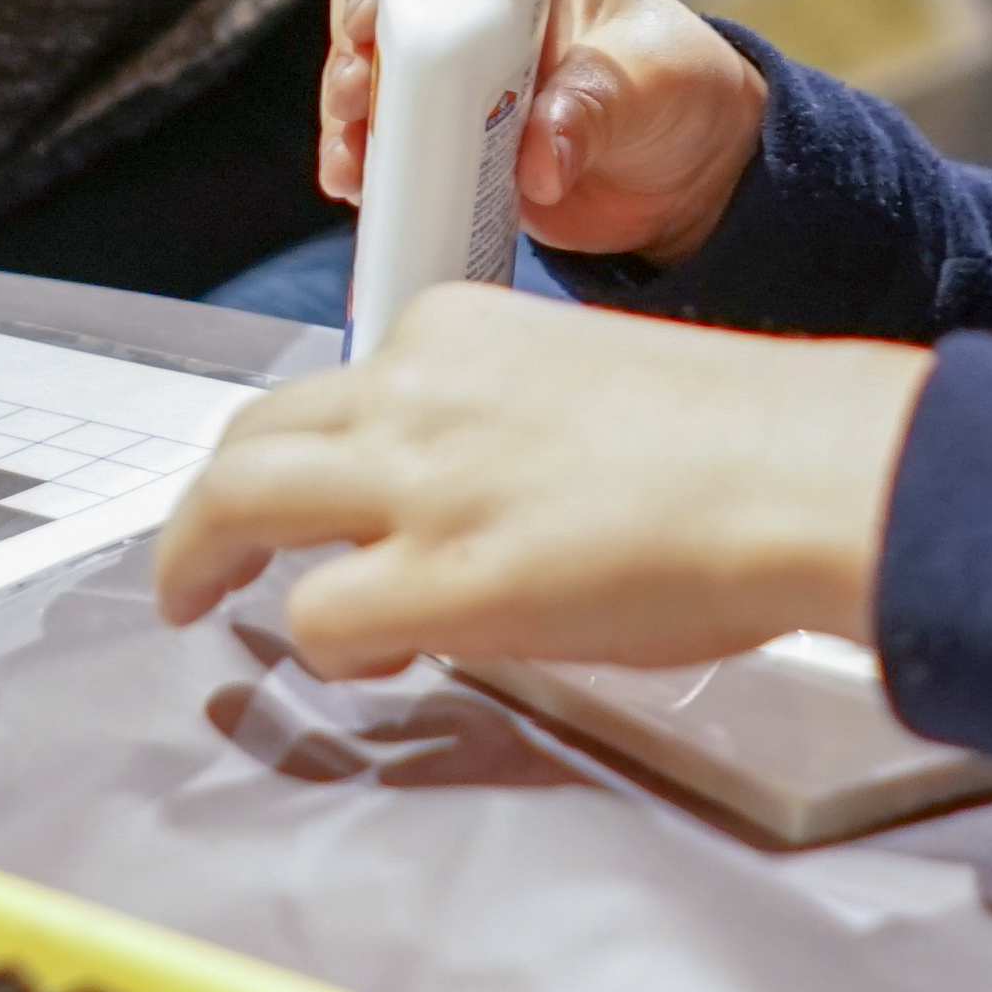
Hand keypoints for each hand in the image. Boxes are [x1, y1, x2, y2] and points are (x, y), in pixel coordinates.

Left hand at [149, 281, 932, 676]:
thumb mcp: (583, 387)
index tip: (320, 489)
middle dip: (210, 498)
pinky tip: (361, 662)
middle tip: (198, 551)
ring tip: (192, 601)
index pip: (340, 386)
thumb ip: (500, 427)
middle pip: (254, 434)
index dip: (316, 452)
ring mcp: (414, 482)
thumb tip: (478, 505)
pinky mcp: (434, 579)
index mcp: (456, 330)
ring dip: (199, 558)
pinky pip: (316, 614)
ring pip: (236, 502)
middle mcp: (414, 389)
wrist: (798, 469)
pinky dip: (320, 644)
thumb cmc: (737, 443)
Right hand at [312, 0, 772, 265]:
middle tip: (354, 98)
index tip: (368, 23)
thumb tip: (536, 164)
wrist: (689, 175)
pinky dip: (365, 157)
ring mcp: (455, 59)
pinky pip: (387, 129)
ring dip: (349, 113)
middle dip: (354, 48)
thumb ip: (590, 111)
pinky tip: (357, 188)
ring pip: (372, 67)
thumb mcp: (646, 86)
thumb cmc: (677, 90)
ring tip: (353, 162)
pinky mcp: (445, 122)